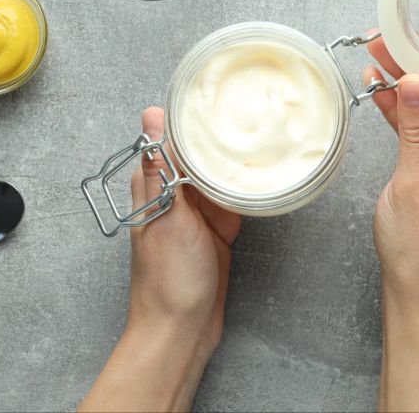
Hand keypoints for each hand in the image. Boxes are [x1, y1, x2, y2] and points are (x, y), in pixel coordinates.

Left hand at [80, 107, 240, 412]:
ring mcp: (198, 212)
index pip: (171, 135)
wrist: (181, 329)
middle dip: (221, 131)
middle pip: (200, 152)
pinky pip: (236, 199)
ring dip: (238, 158)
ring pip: (221, 173)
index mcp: (154, 183)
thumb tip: (151, 114)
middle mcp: (175, 193)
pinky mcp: (219, 229)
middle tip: (254, 103)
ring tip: (266, 129)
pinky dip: (249, 187)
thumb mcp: (167, 215)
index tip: (216, 88)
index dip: (190, 112)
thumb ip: (162, 166)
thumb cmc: (168, 278)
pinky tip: (267, 172)